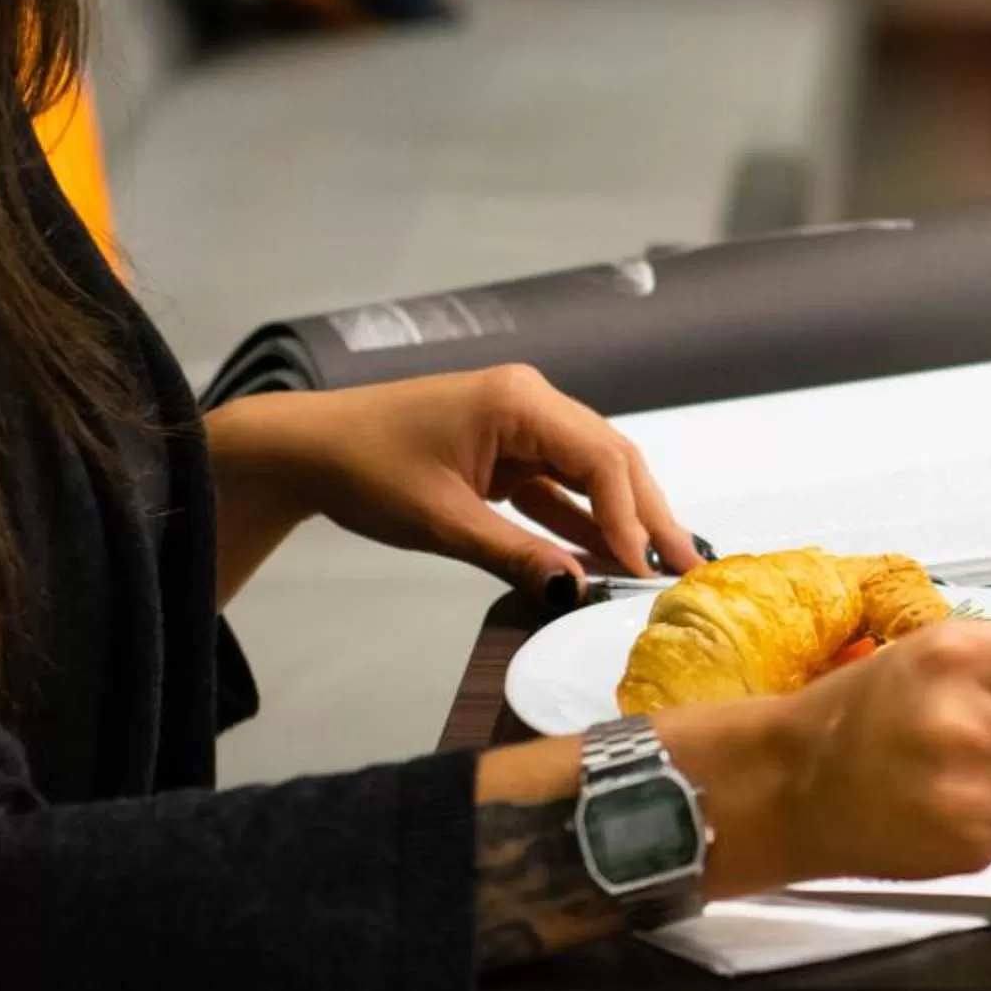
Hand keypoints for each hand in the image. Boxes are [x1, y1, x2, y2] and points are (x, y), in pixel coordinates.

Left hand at [213, 368, 700, 595]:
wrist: (305, 449)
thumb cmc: (362, 468)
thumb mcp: (442, 521)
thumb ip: (515, 554)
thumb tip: (575, 589)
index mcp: (518, 401)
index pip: (600, 458)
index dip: (630, 515)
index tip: (647, 566)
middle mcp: (531, 403)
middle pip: (612, 460)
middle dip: (647, 515)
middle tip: (684, 567)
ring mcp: (521, 426)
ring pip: (593, 474)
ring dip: (621, 520)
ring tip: (658, 567)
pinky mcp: (508, 450)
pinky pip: (560, 486)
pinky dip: (582, 521)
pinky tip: (606, 558)